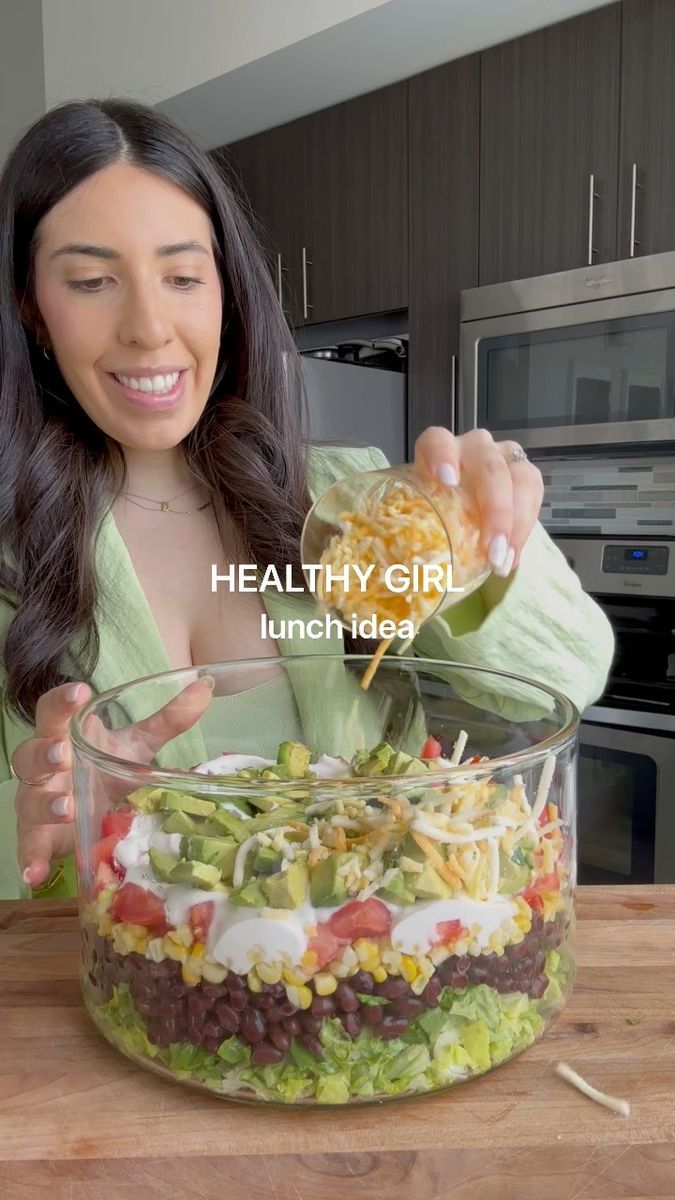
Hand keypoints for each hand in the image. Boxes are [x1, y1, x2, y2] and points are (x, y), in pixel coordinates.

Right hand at [15, 676, 214, 888]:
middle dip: (44, 754)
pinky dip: (31, 861)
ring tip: (66, 807)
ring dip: (44, 804)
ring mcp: (37, 804)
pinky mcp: (39, 839)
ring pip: (29, 800)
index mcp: (64, 737)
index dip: (62, 701)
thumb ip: (166, 720)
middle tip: (64, 755)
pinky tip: (35, 873)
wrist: (86, 815)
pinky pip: (29, 849)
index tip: (80, 692)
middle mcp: (44, 769)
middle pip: (29, 754)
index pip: (52, 712)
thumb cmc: (104, 770)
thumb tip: (204, 689)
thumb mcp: (135, 746)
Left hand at [414, 426, 543, 576]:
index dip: (442, 455)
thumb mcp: (417, 519)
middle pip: (489, 466)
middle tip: (491, 551)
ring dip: (515, 524)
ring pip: (520, 478)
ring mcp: (502, 457)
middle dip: (495, 511)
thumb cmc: (432, 515)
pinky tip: (512, 559)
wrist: (458, 511)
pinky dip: (525, 529)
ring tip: (502, 562)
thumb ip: (407, 533)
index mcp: (438, 450)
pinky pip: (534, 494)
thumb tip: (390, 576)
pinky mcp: (524, 474)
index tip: (446, 481)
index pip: (437, 439)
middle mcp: (472, 448)